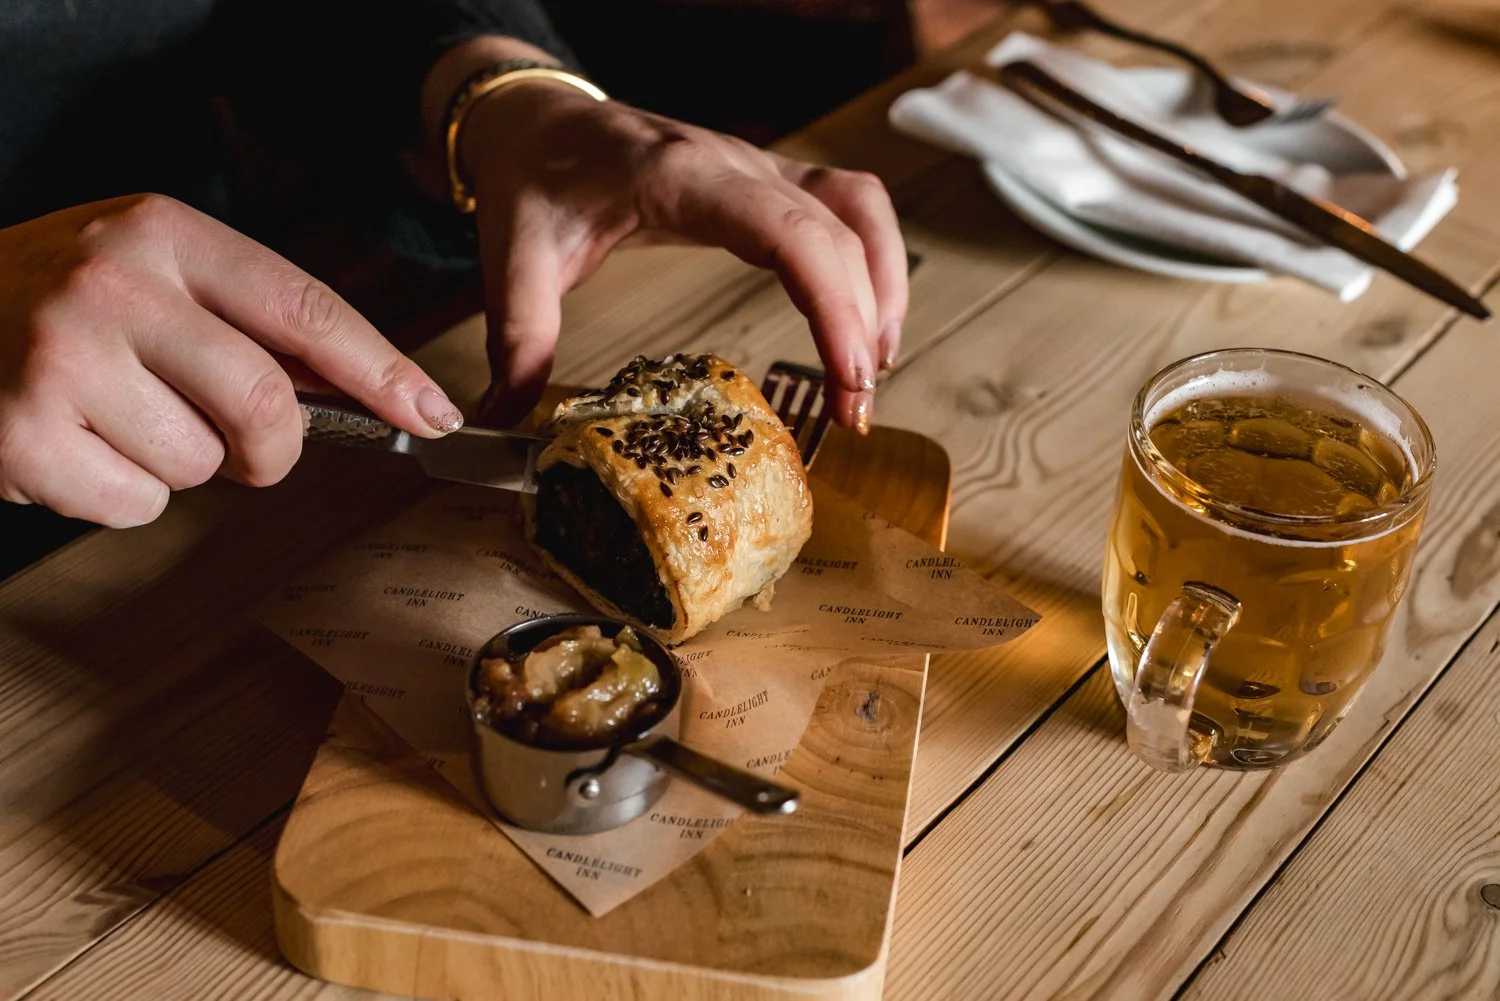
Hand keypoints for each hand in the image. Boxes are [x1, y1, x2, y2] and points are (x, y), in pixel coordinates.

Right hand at [0, 195, 463, 527]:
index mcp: (163, 234)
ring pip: (200, 463)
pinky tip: (75, 447)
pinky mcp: (23, 435)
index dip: (383, 372)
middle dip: (272, 449)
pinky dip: (122, 495)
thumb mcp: (148, 272)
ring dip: (182, 466)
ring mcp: (61, 359)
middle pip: (266, 404)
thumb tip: (365, 396)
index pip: (307, 309)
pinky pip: (136, 505)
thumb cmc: (52, 301)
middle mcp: (114, 286)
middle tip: (245, 449)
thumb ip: (244, 320)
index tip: (432, 415)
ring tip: (120, 420)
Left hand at [461, 84, 907, 430]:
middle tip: (854, 413)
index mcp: (679, 176)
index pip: (784, 228)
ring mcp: (762, 169)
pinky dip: (873, 268)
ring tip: (870, 375)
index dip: (831, 298)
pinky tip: (865, 328)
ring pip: (862, 213)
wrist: (539, 121)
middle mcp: (736, 165)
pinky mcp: (771, 184)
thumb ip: (517, 338)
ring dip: (883, 291)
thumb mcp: (514, 257)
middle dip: (862, 324)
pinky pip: (851, 211)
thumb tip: (501, 422)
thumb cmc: (533, 178)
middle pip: (838, 231)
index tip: (847, 373)